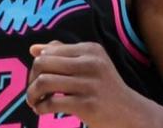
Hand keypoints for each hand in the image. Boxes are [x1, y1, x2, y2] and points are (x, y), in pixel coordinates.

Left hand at [26, 41, 147, 127]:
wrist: (131, 113)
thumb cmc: (104, 87)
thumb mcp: (89, 64)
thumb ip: (62, 53)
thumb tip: (33, 49)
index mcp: (89, 49)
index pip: (49, 51)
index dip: (36, 65)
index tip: (36, 78)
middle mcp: (90, 63)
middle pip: (42, 63)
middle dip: (31, 79)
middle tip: (33, 92)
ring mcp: (89, 84)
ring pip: (44, 82)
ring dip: (32, 94)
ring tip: (34, 102)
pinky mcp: (87, 105)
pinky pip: (52, 103)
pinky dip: (41, 107)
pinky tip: (41, 110)